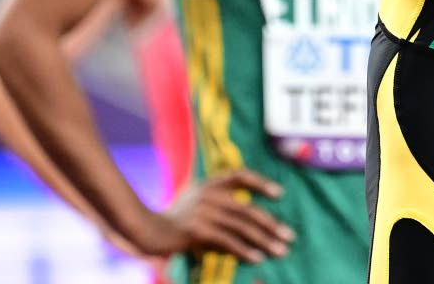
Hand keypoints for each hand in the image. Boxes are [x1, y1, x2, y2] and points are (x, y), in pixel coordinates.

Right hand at [135, 169, 293, 263]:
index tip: (280, 194)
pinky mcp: (198, 231)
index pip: (240, 175)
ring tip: (280, 250)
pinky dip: (244, 250)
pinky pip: (228, 241)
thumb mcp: (194, 200)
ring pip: (242, 227)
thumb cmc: (172, 218)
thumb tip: (244, 214)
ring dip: (264, 240)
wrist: (144, 229)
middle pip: (248, 209)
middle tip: (289, 236)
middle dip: (271, 224)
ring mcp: (204, 212)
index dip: (261, 183)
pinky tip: (257, 258)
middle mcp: (210, 195)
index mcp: (209, 184)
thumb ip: (216, 199)